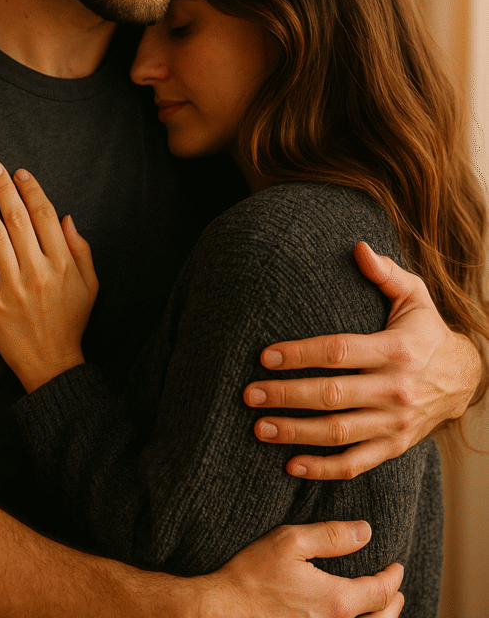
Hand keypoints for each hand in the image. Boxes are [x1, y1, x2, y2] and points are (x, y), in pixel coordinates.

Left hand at [0, 161, 98, 392]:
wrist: (52, 364)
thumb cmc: (71, 321)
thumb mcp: (90, 284)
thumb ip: (80, 249)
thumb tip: (66, 217)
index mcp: (63, 264)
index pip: (45, 217)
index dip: (31, 191)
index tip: (19, 173)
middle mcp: (38, 271)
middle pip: (17, 220)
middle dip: (3, 189)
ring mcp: (13, 287)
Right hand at [204, 520, 403, 617]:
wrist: (223, 611)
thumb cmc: (253, 574)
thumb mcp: (290, 541)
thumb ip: (331, 535)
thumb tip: (365, 532)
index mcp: (337, 601)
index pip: (379, 592)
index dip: (392, 578)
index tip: (397, 566)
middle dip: (393, 604)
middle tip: (397, 590)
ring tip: (383, 610)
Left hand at [243, 241, 481, 479]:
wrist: (465, 379)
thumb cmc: (426, 332)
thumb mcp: (415, 296)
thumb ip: (385, 273)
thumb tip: (358, 247)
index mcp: (395, 350)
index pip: (338, 352)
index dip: (300, 354)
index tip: (265, 356)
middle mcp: (395, 389)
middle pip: (332, 395)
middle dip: (286, 396)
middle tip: (249, 394)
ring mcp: (395, 422)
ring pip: (339, 433)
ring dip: (296, 433)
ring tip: (259, 428)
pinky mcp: (395, 446)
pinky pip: (355, 463)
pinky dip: (322, 468)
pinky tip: (290, 464)